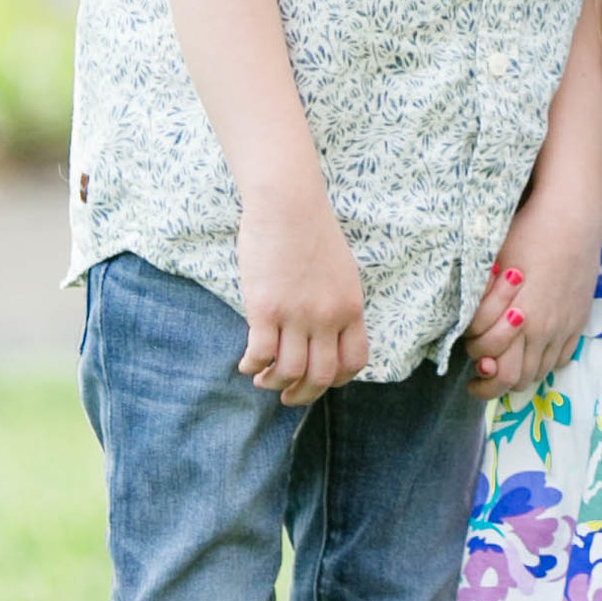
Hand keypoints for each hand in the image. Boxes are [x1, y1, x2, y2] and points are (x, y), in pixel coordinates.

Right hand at [236, 185, 369, 402]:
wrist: (288, 204)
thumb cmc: (311, 231)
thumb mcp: (341, 271)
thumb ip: (337, 303)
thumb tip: (326, 333)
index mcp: (350, 307)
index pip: (354, 361)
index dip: (337, 380)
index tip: (319, 381)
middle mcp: (327, 316)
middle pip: (322, 376)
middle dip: (303, 394)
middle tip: (287, 396)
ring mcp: (297, 314)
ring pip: (289, 372)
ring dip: (274, 384)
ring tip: (263, 379)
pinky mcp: (266, 309)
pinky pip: (260, 354)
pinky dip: (252, 366)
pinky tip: (247, 363)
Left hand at [463, 180, 601, 401]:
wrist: (570, 215)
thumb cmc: (525, 233)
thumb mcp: (492, 267)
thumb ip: (481, 305)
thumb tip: (468, 331)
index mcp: (518, 318)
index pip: (498, 369)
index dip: (481, 377)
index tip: (470, 373)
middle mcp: (543, 329)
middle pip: (519, 379)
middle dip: (496, 385)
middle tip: (481, 379)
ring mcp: (565, 326)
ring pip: (540, 372)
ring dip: (521, 374)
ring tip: (506, 366)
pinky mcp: (579, 319)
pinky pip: (562, 357)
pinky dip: (545, 362)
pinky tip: (533, 351)